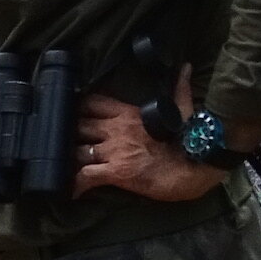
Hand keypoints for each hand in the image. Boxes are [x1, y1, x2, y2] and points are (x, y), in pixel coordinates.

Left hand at [73, 65, 226, 203]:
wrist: (199, 166)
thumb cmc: (191, 139)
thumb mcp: (183, 109)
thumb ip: (180, 88)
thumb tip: (186, 67)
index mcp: (128, 112)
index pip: (92, 103)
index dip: (77, 109)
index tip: (69, 116)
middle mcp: (116, 129)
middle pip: (78, 126)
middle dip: (67, 134)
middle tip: (61, 144)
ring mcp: (114, 150)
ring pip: (76, 151)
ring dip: (67, 159)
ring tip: (63, 167)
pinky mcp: (116, 172)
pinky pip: (85, 176)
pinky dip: (75, 184)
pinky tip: (71, 191)